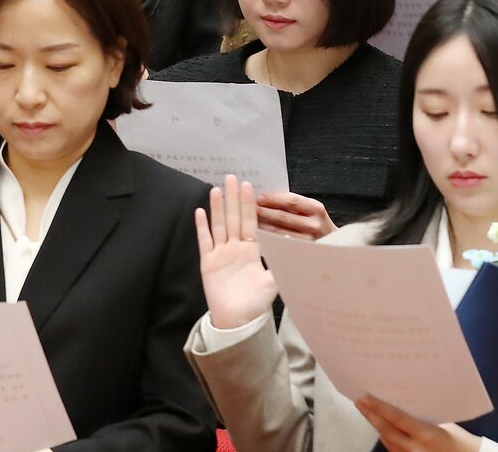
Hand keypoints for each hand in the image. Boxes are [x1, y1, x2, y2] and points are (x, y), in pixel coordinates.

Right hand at [193, 175, 277, 328]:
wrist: (238, 321)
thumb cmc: (257, 303)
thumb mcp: (275, 280)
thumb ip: (283, 261)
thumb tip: (297, 244)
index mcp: (252, 250)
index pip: (251, 221)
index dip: (249, 204)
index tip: (250, 187)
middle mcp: (236, 248)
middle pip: (233, 218)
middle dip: (233, 198)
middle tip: (232, 177)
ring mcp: (221, 254)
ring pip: (219, 225)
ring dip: (218, 207)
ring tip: (217, 188)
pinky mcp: (208, 263)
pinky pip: (205, 241)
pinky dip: (202, 226)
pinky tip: (200, 210)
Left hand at [256, 191, 336, 238]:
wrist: (336, 245)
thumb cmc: (320, 225)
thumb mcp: (313, 211)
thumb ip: (296, 205)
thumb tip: (269, 199)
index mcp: (316, 209)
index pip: (291, 201)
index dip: (273, 198)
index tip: (260, 197)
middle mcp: (314, 225)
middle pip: (283, 216)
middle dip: (264, 211)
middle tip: (250, 208)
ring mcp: (308, 241)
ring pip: (279, 231)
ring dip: (263, 225)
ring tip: (252, 220)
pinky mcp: (301, 253)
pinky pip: (281, 244)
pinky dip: (268, 237)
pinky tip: (260, 234)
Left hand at [355, 397, 480, 451]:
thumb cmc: (458, 440)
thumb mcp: (442, 422)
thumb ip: (422, 414)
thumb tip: (403, 399)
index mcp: (426, 435)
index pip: (396, 419)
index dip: (379, 408)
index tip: (365, 398)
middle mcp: (415, 449)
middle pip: (386, 431)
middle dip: (371, 415)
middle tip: (359, 402)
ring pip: (386, 441)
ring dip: (375, 425)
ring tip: (366, 411)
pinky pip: (392, 449)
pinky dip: (385, 437)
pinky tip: (380, 427)